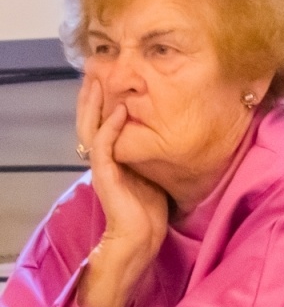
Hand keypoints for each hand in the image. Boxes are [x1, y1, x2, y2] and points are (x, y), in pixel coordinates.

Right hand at [76, 79, 167, 306]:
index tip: (107, 76)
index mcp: (113, 156)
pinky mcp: (107, 174)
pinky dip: (111, 126)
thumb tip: (170, 137)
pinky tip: (120, 111)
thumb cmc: (150, 210)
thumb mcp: (154, 173)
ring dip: (95, 102)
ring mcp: (103, 166)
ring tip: (98, 79)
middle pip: (90, 118)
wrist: (140, 238)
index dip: (102, 99)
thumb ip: (153, 154)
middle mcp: (104, 158)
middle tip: (94, 68)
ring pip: (91, 126)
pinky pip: (105, 144)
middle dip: (92, 93)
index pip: (102, 121)